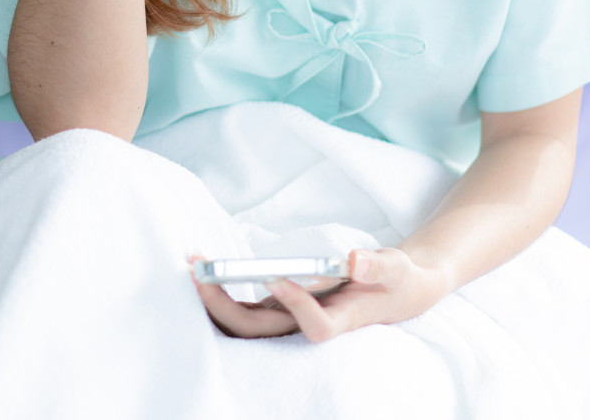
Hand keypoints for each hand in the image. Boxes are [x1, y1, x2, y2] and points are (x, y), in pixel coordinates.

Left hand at [188, 248, 449, 342]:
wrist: (394, 290)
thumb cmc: (397, 279)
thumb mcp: (396, 267)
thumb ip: (378, 265)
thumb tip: (354, 260)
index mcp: (342, 319)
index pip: (316, 326)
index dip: (295, 306)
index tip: (274, 277)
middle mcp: (308, 323)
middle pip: (261, 330)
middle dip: (225, 303)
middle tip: (199, 268)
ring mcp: (289, 318)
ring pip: (245, 324)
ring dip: (214, 299)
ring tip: (192, 263)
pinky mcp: (278, 308)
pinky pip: (244, 308)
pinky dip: (221, 291)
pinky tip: (203, 267)